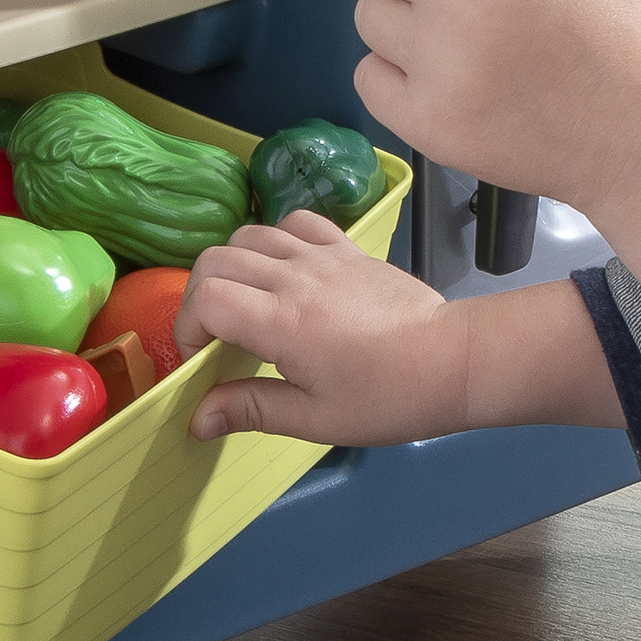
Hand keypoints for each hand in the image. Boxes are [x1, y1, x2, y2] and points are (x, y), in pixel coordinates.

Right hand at [179, 214, 468, 443]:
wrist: (453, 361)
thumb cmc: (388, 398)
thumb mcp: (316, 418)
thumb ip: (252, 410)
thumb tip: (196, 419)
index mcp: (282, 322)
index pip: (205, 299)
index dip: (187, 327)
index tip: (202, 358)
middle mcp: (295, 277)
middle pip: (215, 260)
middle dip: (199, 297)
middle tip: (216, 335)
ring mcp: (323, 256)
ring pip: (249, 234)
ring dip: (232, 266)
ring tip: (246, 304)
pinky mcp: (347, 247)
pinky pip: (295, 222)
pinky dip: (274, 239)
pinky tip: (283, 270)